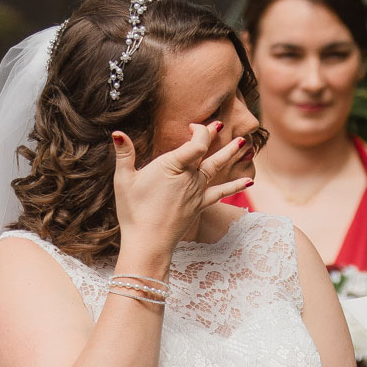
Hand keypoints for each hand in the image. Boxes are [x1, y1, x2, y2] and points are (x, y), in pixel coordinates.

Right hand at [111, 122, 253, 258]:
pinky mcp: (201, 205)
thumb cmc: (134, 211)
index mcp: (173, 166)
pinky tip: (249, 181)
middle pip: (208, 152)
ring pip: (217, 168)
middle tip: (220, 124)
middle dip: (213, 136)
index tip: (193, 125)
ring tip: (244, 143)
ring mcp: (198, 191)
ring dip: (230, 154)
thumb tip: (117, 133)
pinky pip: (221, 192)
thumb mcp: (124, 180)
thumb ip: (124, 154)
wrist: (149, 242)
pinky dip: (236, 186)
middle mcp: (190, 177)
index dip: (199, 131)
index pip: (196, 143)